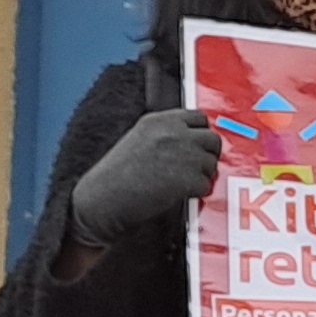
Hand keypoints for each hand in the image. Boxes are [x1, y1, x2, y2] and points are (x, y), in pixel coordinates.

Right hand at [67, 108, 221, 246]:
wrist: (103, 199)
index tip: (197, 147)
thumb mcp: (139, 140)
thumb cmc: (116, 176)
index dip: (201, 134)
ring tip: (181, 184)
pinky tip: (178, 195)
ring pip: (211, 163)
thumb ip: (165, 136)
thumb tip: (193, 143)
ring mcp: (183, 153)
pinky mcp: (187, 177)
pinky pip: (205, 185)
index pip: (199, 117)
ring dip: (202, 176)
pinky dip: (196, 193)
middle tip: (197, 169)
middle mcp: (173, 133)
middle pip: (212, 139)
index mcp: (158, 121)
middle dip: (208, 155)